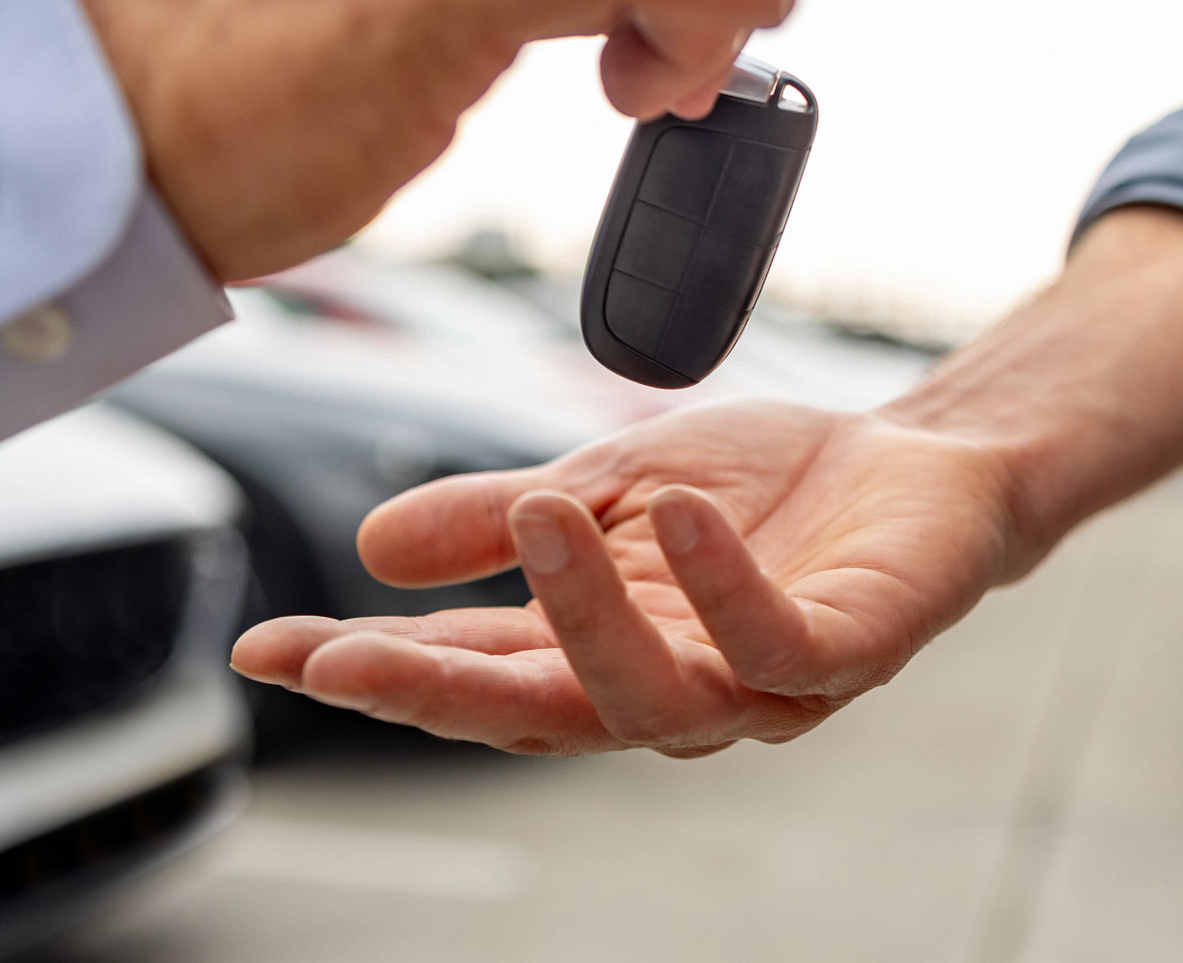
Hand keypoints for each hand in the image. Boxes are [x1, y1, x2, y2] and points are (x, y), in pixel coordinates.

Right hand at [231, 402, 1021, 755]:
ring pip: (650, 701)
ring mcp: (757, 685)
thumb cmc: (761, 490)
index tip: (265, 650)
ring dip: (581, 618)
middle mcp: (667, 689)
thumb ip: (497, 520)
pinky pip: (774, 643)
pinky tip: (672, 511)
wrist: (918, 464)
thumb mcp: (605, 482)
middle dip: (431, 694)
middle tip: (336, 657)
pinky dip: (718, 587)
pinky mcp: (846, 655)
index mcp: (598, 647)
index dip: (367, 666)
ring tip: (536, 517)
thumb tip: (368, 548)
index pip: (466, 669)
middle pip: (535, 719)